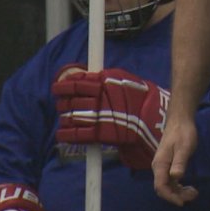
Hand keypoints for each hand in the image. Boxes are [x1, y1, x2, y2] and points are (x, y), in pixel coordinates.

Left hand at [51, 64, 169, 169]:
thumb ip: (101, 77)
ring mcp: (98, 117)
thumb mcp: (121, 79)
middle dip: (63, 104)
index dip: (62, 87)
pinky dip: (65, 134)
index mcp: (102, 83)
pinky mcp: (99, 134)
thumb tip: (81, 76)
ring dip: (65, 118)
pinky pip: (74, 134)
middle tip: (64, 105)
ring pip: (69, 117)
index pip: (74, 84)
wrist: (152, 117)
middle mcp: (98, 99)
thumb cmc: (137, 96)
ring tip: (67, 119)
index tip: (57, 88)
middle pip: (69, 101)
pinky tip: (64, 133)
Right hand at [152, 115, 200, 206]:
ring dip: (179, 192)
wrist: (180, 121)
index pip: (161, 187)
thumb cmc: (183, 133)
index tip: (182, 202)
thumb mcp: (184, 147)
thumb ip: (179, 162)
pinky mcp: (169, 165)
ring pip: (168, 186)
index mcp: (160, 165)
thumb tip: (176, 177)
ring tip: (193, 192)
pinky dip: (179, 186)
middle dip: (177, 195)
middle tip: (193, 195)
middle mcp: (159, 168)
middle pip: (164, 188)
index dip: (170, 196)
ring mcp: (163, 167)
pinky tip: (189, 187)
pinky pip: (171, 181)